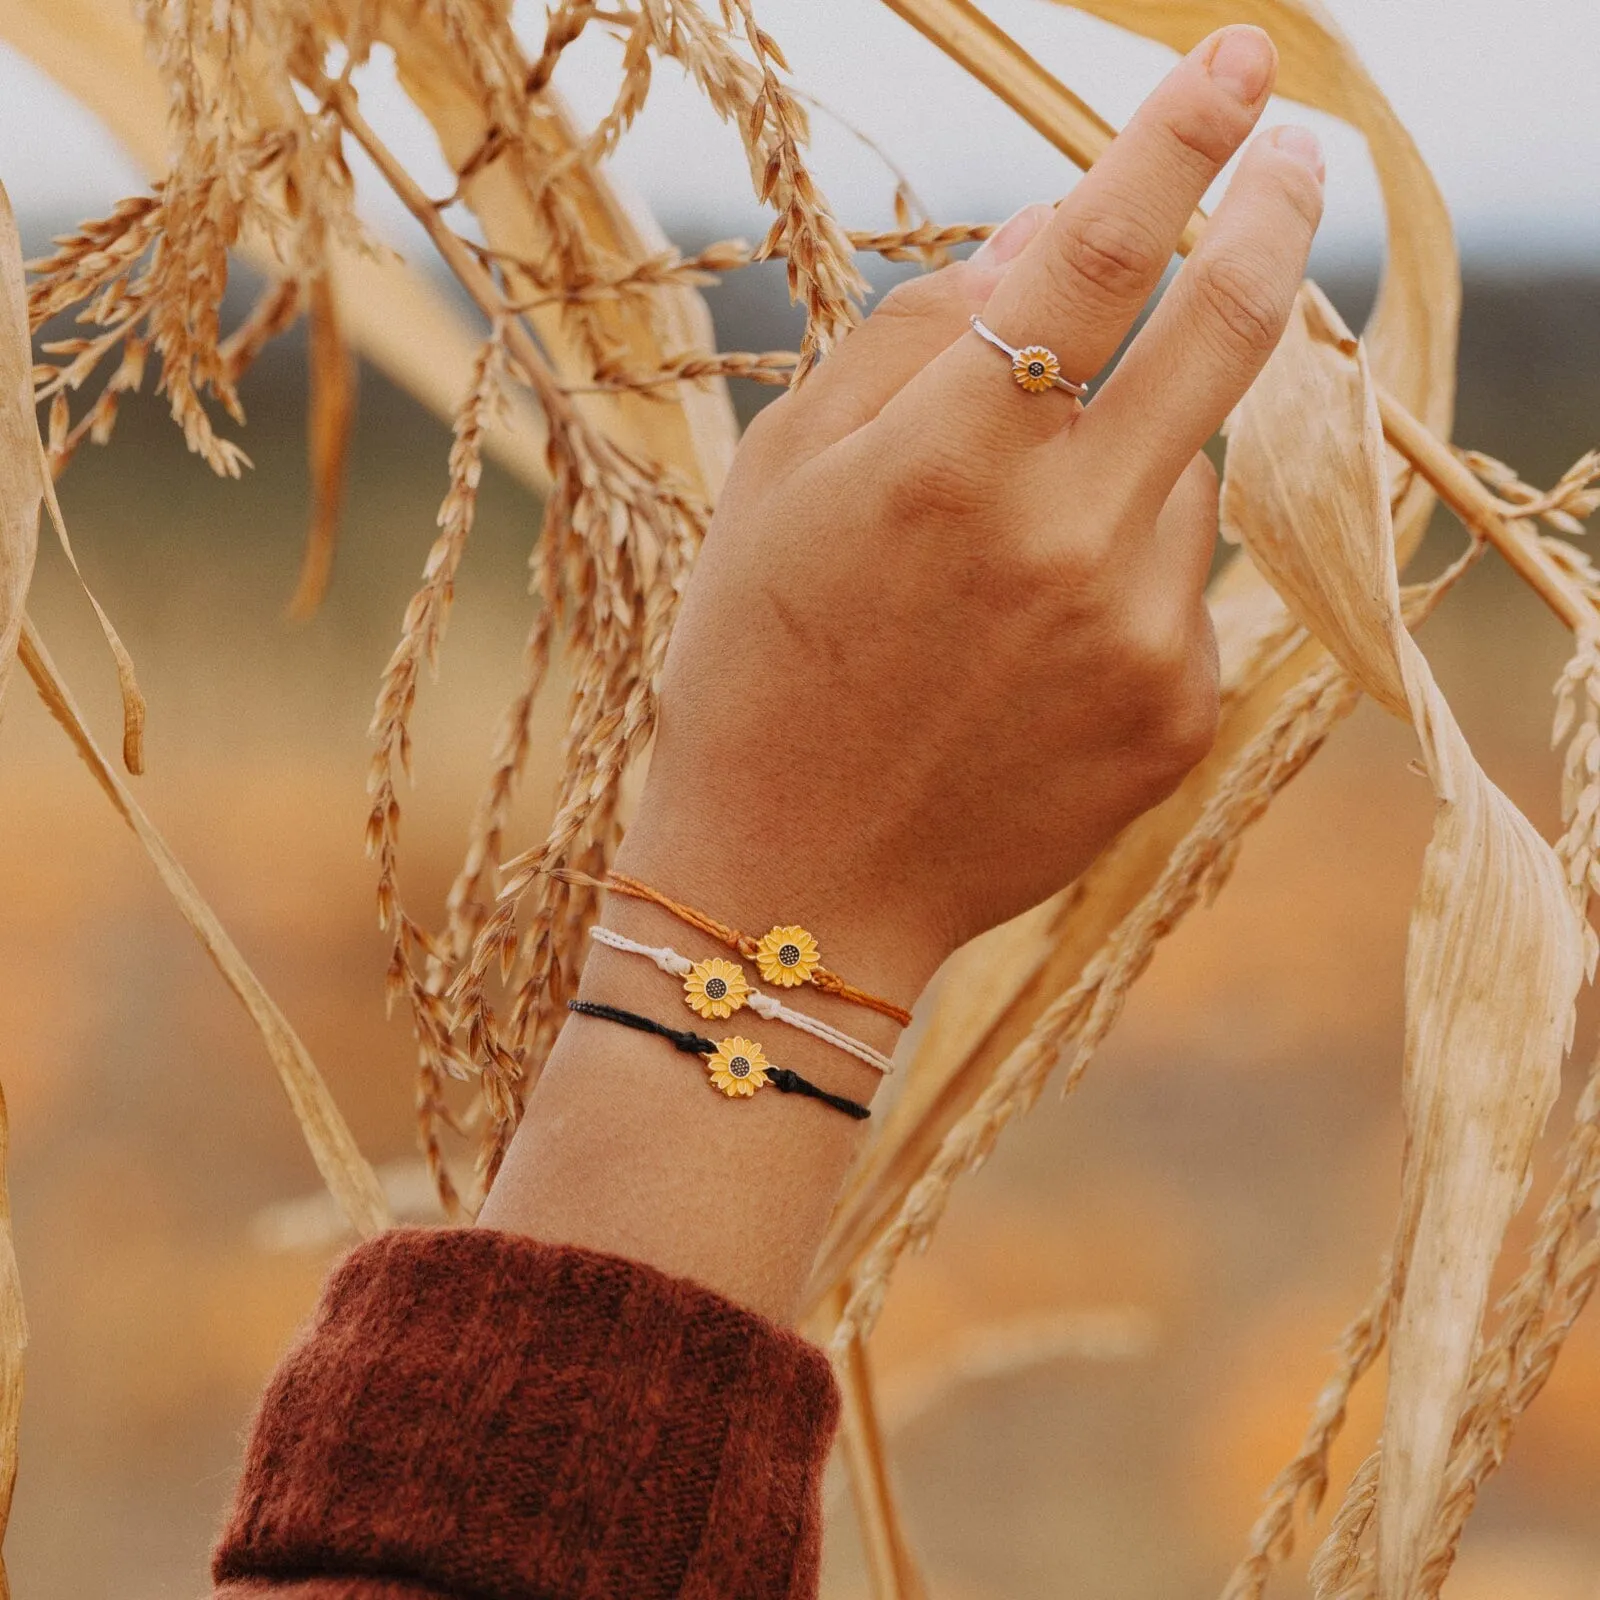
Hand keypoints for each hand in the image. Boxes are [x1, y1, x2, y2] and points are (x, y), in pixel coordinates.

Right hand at [618, 24, 1323, 1006]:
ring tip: (1010, 564)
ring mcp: (1137, 635)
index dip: (1175, 138)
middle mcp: (1065, 540)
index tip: (1238, 64)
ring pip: (1192, 474)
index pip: (1098, 251)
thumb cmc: (757, 670)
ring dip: (1134, 463)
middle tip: (1300, 155)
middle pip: (1228, 331)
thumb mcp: (781, 482)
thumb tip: (1042, 238)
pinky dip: (1132, 575)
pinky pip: (1186, 588)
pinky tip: (1035, 648)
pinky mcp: (1176, 714)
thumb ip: (910, 342)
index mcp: (945, 463)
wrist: (799, 884)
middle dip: (1274, 217)